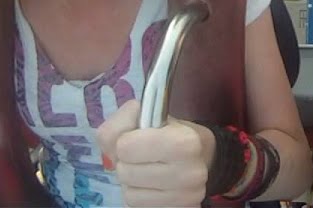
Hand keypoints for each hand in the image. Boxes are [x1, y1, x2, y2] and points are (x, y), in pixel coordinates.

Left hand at [96, 99, 212, 207]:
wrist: (202, 155)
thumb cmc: (168, 132)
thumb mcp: (145, 114)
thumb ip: (120, 123)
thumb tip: (111, 147)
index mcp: (183, 142)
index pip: (125, 147)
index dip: (125, 141)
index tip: (138, 139)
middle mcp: (190, 173)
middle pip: (124, 172)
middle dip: (127, 162)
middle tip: (142, 156)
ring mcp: (186, 197)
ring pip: (129, 194)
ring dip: (132, 181)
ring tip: (147, 169)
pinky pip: (137, 206)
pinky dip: (139, 195)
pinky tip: (153, 185)